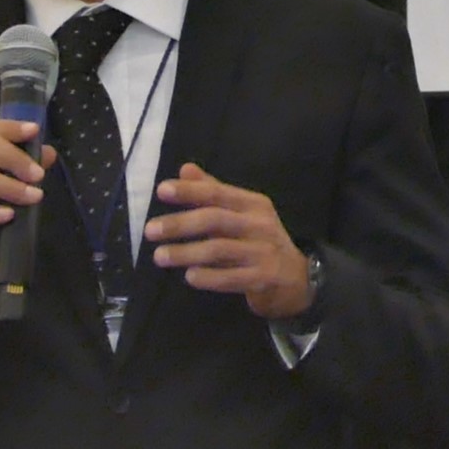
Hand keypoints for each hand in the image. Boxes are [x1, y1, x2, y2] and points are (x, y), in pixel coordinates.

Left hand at [146, 162, 312, 319]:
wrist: (298, 279)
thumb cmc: (261, 241)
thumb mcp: (243, 213)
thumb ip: (214, 192)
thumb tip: (185, 169)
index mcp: (253, 204)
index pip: (217, 193)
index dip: (189, 191)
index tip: (161, 191)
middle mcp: (260, 224)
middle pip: (215, 219)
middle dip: (180, 224)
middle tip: (150, 230)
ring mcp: (263, 252)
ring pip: (219, 249)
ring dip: (186, 253)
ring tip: (159, 256)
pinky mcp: (263, 278)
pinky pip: (231, 278)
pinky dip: (208, 277)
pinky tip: (189, 277)